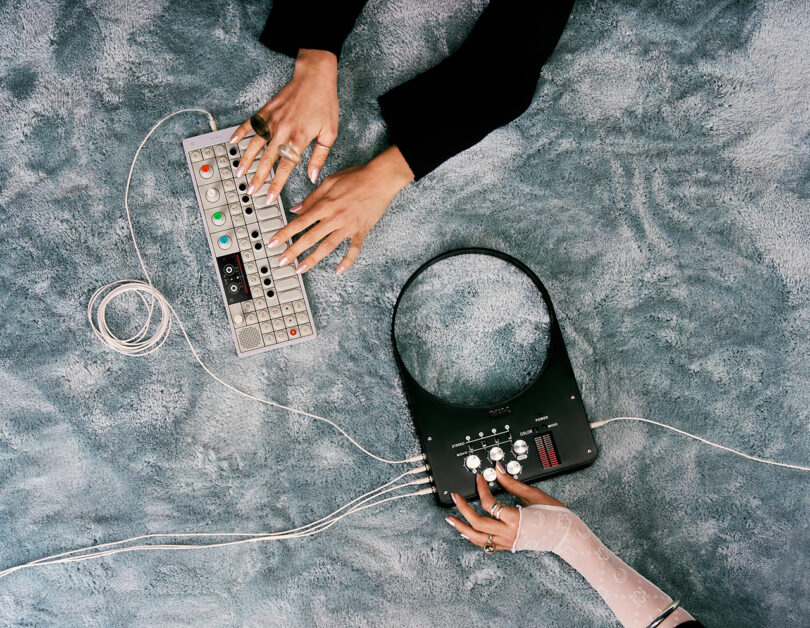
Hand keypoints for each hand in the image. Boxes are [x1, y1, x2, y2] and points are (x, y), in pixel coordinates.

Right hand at [229, 49, 338, 200]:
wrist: (315, 76)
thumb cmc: (324, 103)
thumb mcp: (329, 133)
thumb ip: (319, 157)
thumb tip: (312, 176)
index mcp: (298, 139)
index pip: (285, 168)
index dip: (276, 185)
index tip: (269, 197)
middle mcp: (282, 131)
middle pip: (266, 160)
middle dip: (258, 178)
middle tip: (250, 190)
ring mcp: (271, 120)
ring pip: (254, 144)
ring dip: (245, 160)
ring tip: (239, 173)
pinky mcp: (266, 111)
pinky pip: (250, 124)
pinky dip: (240, 133)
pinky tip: (232, 142)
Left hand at [268, 146, 414, 273]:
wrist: (381, 179)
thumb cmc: (357, 177)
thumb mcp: (329, 182)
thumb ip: (312, 198)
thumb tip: (296, 209)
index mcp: (325, 205)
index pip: (300, 222)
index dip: (285, 233)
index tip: (274, 242)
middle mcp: (334, 218)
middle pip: (310, 238)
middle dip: (294, 251)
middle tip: (282, 261)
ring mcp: (348, 227)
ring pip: (327, 247)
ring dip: (313, 259)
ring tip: (301, 269)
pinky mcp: (361, 231)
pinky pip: (354, 250)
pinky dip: (347, 261)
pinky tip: (339, 270)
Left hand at [445, 461, 565, 550]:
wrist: (566, 534)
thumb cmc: (554, 515)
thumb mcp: (533, 495)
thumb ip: (512, 484)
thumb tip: (498, 470)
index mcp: (515, 518)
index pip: (489, 503)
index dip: (481, 488)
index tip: (479, 478)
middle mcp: (509, 533)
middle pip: (477, 523)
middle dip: (463, 509)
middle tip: (455, 497)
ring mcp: (508, 542)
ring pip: (478, 539)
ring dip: (462, 528)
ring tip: (451, 519)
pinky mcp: (509, 546)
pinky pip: (486, 544)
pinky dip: (474, 537)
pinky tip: (466, 531)